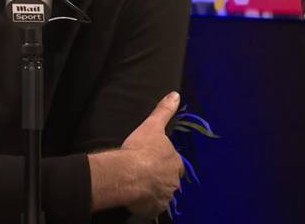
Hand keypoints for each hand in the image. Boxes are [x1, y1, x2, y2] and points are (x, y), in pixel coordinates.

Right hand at [121, 92, 183, 218]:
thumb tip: (176, 95)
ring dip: (154, 191)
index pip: (175, 163)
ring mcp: (164, 197)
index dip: (166, 162)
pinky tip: (136, 198)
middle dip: (161, 177)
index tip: (154, 161)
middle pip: (169, 180)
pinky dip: (146, 204)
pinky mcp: (153, 209)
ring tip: (139, 186)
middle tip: (145, 173)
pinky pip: (151, 207)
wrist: (128, 173)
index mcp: (175, 162)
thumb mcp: (153, 125)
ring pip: (161, 194)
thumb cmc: (141, 148)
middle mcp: (173, 181)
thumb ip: (164, 111)